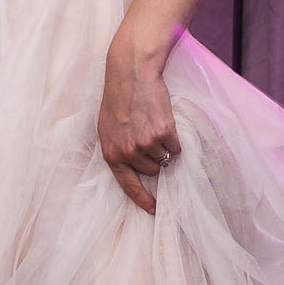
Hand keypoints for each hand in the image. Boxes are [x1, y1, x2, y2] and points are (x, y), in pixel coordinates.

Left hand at [98, 38, 180, 214]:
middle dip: (153, 159)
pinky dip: (174, 138)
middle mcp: (128, 152)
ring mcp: (146, 143)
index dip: (142, 199)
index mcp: (111, 154)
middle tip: (149, 137)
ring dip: (163, 147)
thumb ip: (118, 150)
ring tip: (154, 126)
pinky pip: (176, 147)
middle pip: (151, 171)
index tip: (153, 209)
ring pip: (164, 159)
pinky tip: (163, 122)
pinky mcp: (163, 133)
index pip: (128, 186)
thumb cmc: (118, 100)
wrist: (131, 75)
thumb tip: (133, 169)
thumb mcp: (108, 129)